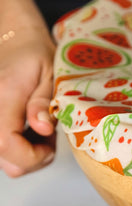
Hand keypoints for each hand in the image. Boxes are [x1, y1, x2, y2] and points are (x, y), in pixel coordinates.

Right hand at [0, 0, 55, 176]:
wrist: (14, 43)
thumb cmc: (35, 56)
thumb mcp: (50, 75)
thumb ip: (44, 103)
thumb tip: (43, 129)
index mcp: (2, 98)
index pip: (7, 145)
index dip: (34, 156)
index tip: (51, 144)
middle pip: (8, 162)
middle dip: (36, 157)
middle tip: (48, 133)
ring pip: (7, 161)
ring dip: (29, 153)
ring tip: (40, 127)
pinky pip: (4, 153)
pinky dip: (21, 148)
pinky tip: (30, 129)